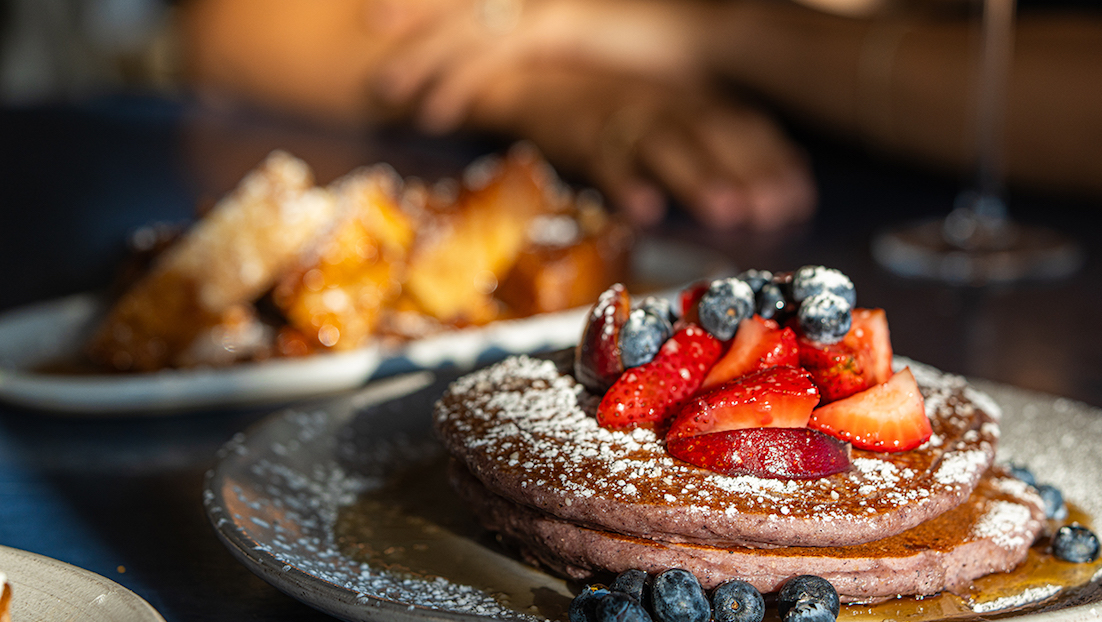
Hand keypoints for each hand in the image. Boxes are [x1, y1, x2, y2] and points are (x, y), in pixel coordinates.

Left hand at [366, 0, 706, 132]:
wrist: (716, 25)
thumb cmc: (672, 27)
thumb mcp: (609, 22)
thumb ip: (572, 24)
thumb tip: (557, 30)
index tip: (397, 8)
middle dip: (408, 9)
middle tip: (370, 25)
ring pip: (461, 23)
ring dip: (417, 55)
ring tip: (384, 87)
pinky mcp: (557, 24)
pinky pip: (490, 58)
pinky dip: (455, 85)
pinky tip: (431, 114)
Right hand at [470, 66, 816, 229]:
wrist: (540, 80)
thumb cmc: (616, 106)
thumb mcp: (673, 111)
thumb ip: (720, 139)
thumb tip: (779, 176)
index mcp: (691, 99)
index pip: (743, 125)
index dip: (773, 160)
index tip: (798, 198)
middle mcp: (665, 104)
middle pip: (713, 134)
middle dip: (746, 171)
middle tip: (772, 210)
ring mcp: (625, 119)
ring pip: (667, 146)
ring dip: (699, 178)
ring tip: (726, 212)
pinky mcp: (585, 138)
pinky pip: (606, 161)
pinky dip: (626, 184)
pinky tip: (646, 211)